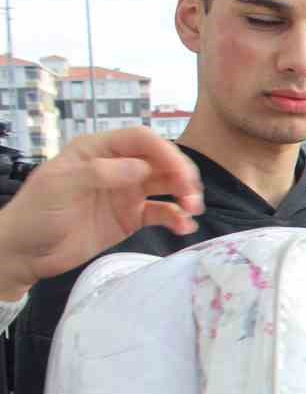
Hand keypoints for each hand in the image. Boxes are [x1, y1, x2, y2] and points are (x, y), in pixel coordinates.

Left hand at [0, 127, 203, 300]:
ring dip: (185, 195)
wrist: (24, 253)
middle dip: (181, 174)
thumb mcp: (60, 186)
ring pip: (166, 185)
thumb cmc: (36, 213)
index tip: (180, 173)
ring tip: (193, 211)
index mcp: (98, 151)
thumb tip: (142, 168)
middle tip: (192, 196)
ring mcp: (126, 193)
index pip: (141, 140)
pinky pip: (161, 213)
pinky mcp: (131, 218)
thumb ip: (100, 173)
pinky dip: (176, 218)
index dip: (164, 151)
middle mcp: (117, 168)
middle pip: (160, 161)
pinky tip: (184, 227)